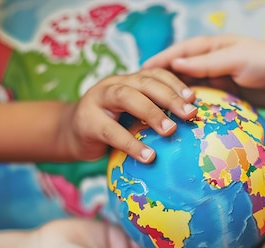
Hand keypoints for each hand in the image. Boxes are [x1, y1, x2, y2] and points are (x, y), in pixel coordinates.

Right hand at [60, 68, 197, 162]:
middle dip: (169, 97)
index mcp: (128, 80)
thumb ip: (153, 113)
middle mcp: (113, 84)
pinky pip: (112, 132)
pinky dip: (132, 144)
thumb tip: (191, 124)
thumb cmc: (110, 127)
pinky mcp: (87, 123)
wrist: (70, 135)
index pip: (155, 75)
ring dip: (151, 113)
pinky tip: (148, 156)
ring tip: (171, 130)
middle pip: (144, 83)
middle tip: (190, 114)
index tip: (194, 98)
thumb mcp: (132, 116)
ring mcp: (97, 101)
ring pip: (127, 98)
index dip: (175, 84)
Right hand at [143, 34, 264, 109]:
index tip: (137, 75)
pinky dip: (192, 112)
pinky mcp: (230, 98)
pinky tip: (181, 125)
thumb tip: (173, 65)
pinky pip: (206, 105)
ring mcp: (222, 81)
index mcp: (213, 47)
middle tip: (140, 99)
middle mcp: (214, 63)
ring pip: (191, 91)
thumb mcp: (236, 60)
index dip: (158, 63)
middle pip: (180, 73)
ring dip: (175, 101)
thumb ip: (206, 64)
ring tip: (155, 114)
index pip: (178, 54)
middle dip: (161, 84)